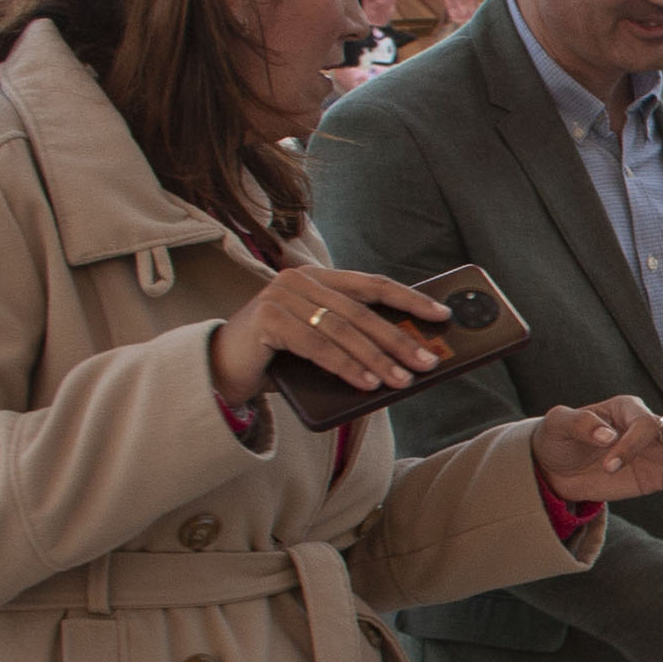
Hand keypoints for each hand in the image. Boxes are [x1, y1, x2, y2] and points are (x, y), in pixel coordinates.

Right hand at [213, 266, 448, 405]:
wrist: (219, 371)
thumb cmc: (277, 360)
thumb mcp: (321, 343)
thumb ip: (353, 340)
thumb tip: (408, 358)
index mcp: (317, 278)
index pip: (372, 284)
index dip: (409, 299)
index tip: (443, 314)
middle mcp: (298, 280)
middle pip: (362, 312)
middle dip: (399, 339)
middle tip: (428, 361)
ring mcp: (280, 297)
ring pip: (343, 331)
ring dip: (378, 359)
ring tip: (403, 380)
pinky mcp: (267, 320)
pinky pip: (318, 347)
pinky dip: (347, 367)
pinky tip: (368, 383)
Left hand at [529, 395, 662, 504]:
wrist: (555, 468)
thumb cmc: (558, 438)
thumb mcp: (558, 425)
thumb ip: (581, 424)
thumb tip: (608, 436)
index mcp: (626, 409)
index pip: (643, 424)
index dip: (630, 445)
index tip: (608, 466)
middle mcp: (646, 429)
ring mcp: (654, 454)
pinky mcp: (655, 477)